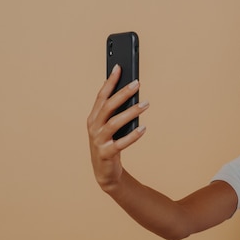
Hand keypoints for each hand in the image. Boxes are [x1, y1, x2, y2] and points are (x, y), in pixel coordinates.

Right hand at [87, 65, 148, 190]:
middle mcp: (93, 127)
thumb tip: (131, 92)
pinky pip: (120, 143)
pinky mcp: (106, 153)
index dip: (110, 81)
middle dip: (122, 93)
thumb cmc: (110, 143)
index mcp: (93, 117)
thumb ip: (116, 112)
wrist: (105, 172)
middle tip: (137, 84)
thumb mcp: (111, 126)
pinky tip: (143, 128)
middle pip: (108, 106)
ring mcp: (98, 141)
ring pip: (114, 123)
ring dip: (131, 112)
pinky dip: (132, 136)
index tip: (119, 67)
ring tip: (146, 105)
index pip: (101, 96)